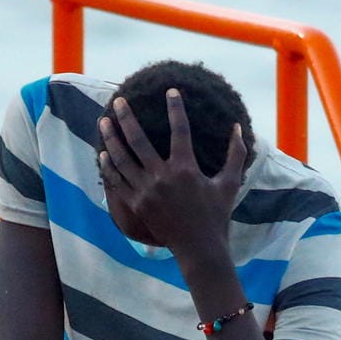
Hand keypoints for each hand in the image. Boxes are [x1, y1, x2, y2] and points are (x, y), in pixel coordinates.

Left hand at [98, 90, 246, 257]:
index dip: (175, 108)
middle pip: (138, 140)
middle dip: (126, 117)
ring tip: (103, 121)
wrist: (199, 248)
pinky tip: (103, 153)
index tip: (171, 91)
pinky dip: (109, 166)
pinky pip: (117, 181)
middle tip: (118, 101)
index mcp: (186, 169)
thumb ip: (235, 154)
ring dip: (111, 138)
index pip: (180, 129)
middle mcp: (162, 177)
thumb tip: (237, 127)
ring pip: (122, 159)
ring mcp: (146, 191)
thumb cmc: (217, 215)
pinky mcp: (137, 204)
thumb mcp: (230, 183)